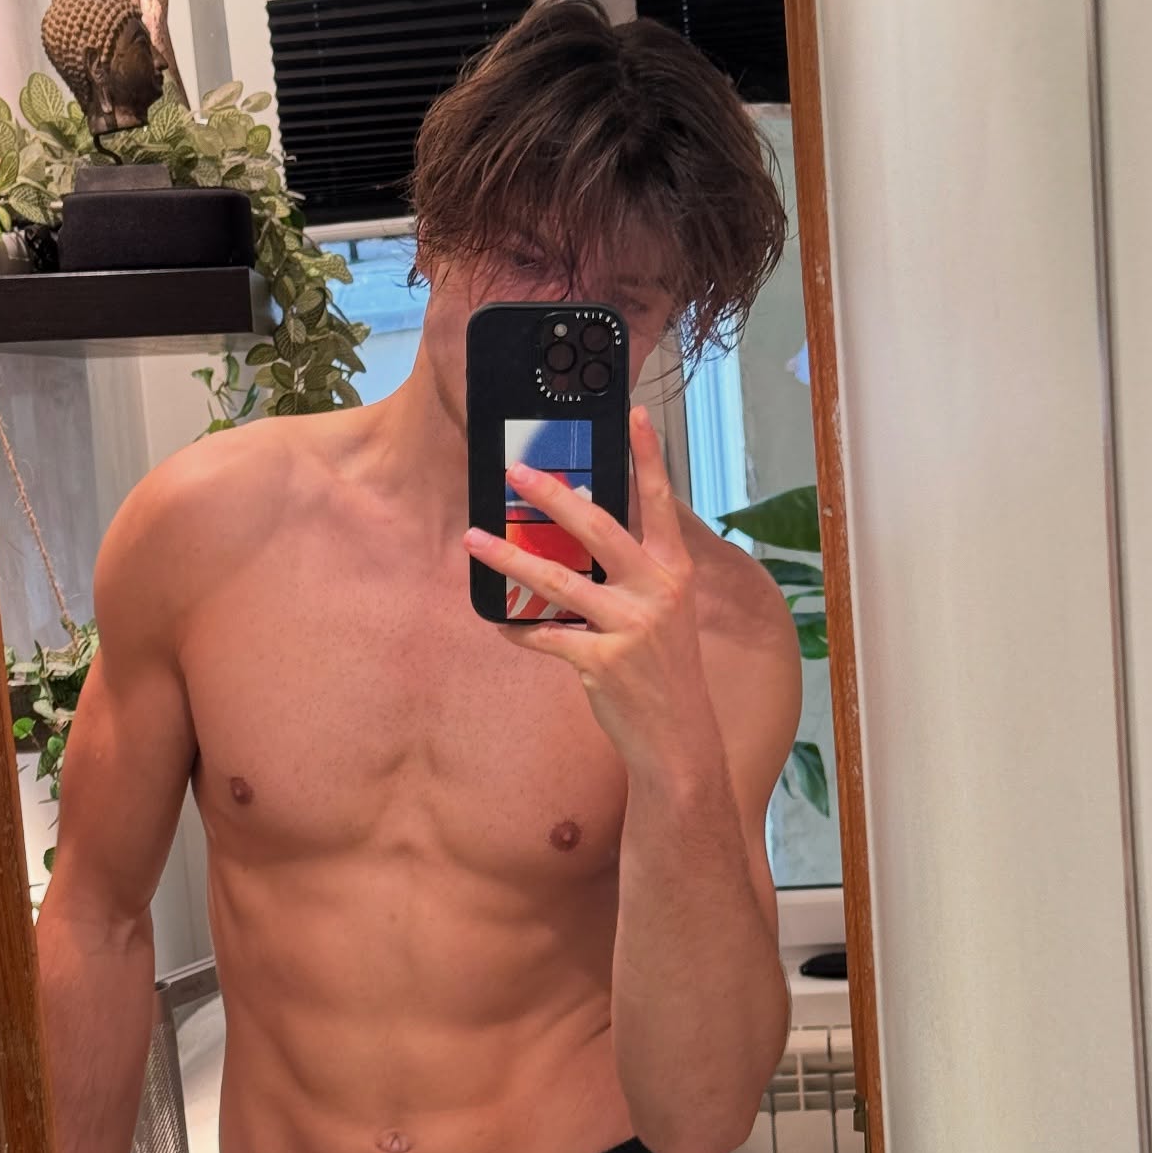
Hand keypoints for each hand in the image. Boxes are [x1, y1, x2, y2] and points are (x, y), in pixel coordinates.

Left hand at [464, 408, 719, 777]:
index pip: (659, 503)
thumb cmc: (663, 670)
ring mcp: (630, 626)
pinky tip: (500, 623)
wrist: (678, 737)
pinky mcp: (602, 662)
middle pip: (598, 528)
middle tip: (516, 470)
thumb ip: (631, 576)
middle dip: (553, 495)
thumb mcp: (662, 615)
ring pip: (557, 581)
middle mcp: (657, 591)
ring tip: (473, 540)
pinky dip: (518, 628)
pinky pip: (545, 635)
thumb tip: (578, 538)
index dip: (648, 457)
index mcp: (674, 572)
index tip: (633, 414)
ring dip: (508, 559)